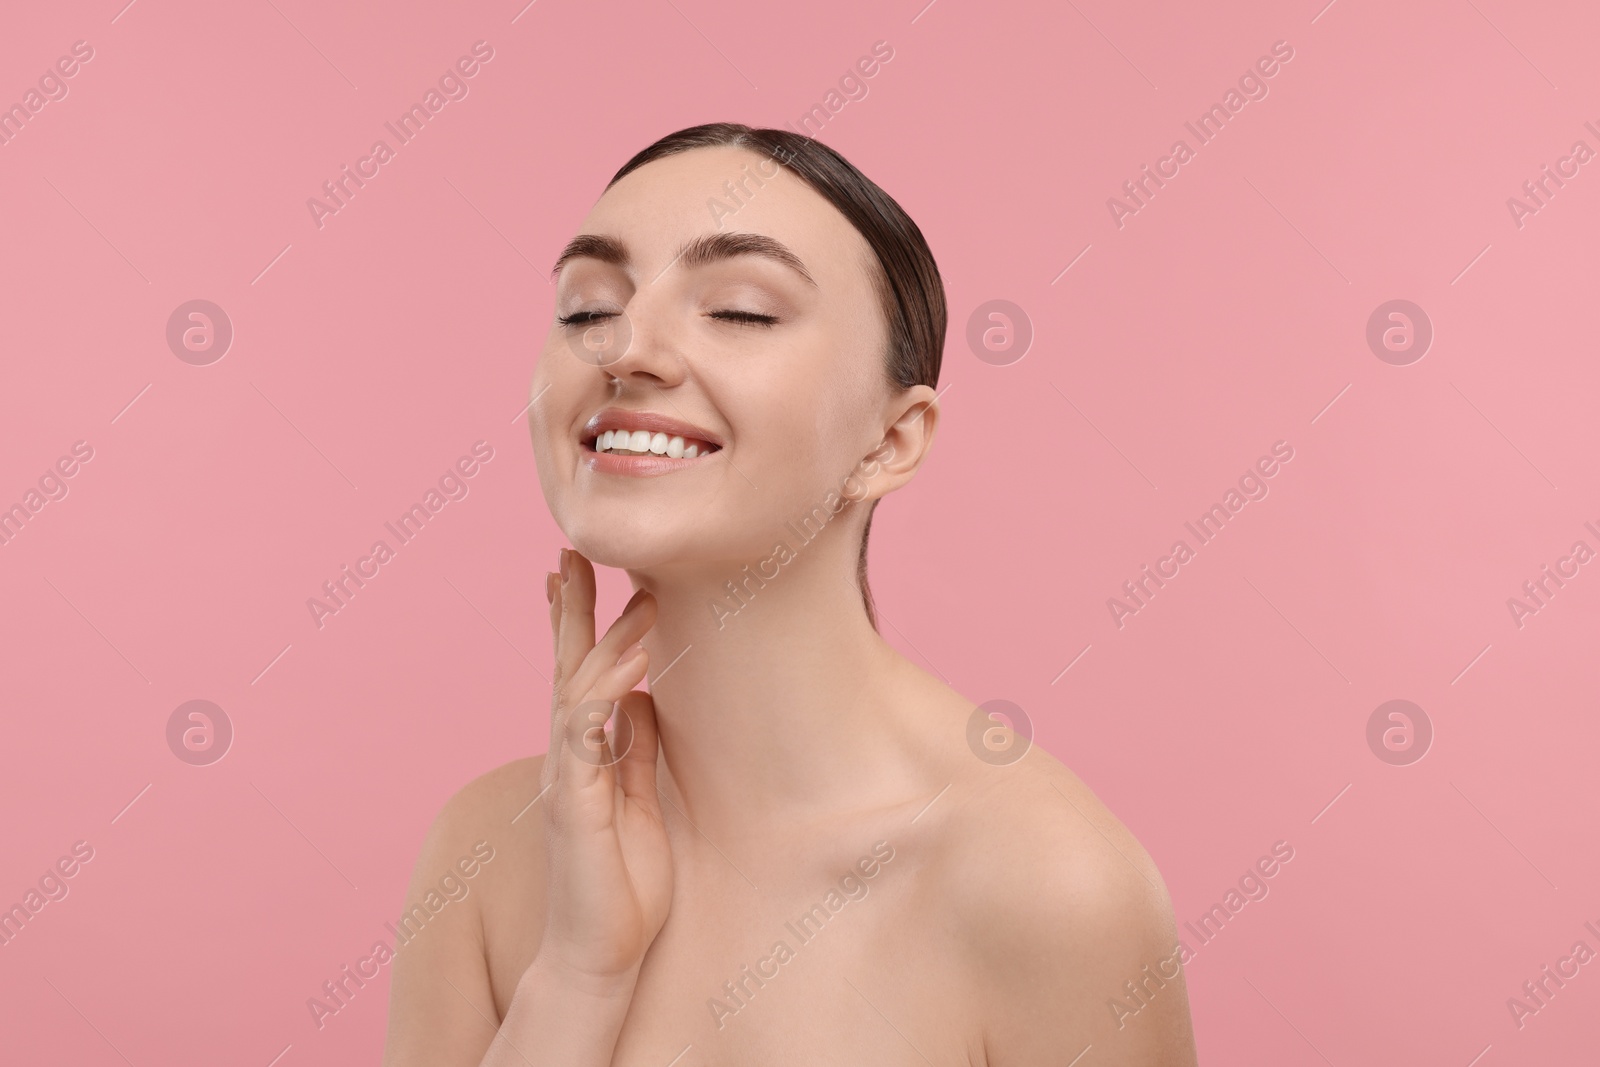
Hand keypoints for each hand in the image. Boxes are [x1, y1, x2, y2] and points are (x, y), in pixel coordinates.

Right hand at [535, 548, 672, 983]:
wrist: (598, 952)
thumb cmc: (621, 884)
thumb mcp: (640, 799)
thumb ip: (636, 749)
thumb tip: (646, 699)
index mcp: (583, 754)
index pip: (576, 674)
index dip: (575, 622)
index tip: (576, 572)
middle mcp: (567, 757)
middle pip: (562, 666)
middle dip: (568, 608)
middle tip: (569, 553)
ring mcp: (566, 776)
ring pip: (577, 689)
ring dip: (606, 640)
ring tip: (638, 598)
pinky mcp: (574, 800)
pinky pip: (587, 732)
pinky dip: (608, 692)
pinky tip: (635, 664)